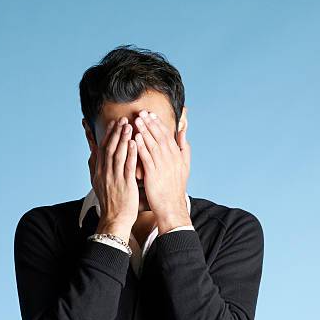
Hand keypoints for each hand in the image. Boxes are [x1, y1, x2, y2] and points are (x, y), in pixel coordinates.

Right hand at [90, 117, 138, 240]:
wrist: (114, 220)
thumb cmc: (110, 203)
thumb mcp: (97, 183)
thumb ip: (95, 167)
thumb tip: (92, 153)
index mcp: (99, 172)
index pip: (101, 149)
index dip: (107, 135)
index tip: (113, 123)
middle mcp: (105, 173)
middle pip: (109, 148)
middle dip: (115, 132)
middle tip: (122, 119)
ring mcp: (114, 178)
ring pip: (117, 154)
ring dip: (122, 138)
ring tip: (128, 125)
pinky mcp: (125, 185)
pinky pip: (127, 166)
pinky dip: (130, 153)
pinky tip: (134, 143)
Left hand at [133, 110, 191, 233]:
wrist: (171, 207)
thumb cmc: (174, 188)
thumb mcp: (184, 166)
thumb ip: (183, 148)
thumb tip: (183, 131)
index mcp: (177, 156)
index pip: (167, 136)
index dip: (158, 124)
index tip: (151, 114)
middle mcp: (171, 160)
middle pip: (160, 137)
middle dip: (151, 124)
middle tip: (142, 112)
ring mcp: (163, 167)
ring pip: (153, 145)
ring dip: (145, 132)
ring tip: (137, 121)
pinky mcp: (154, 175)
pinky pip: (147, 158)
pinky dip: (141, 147)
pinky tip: (135, 138)